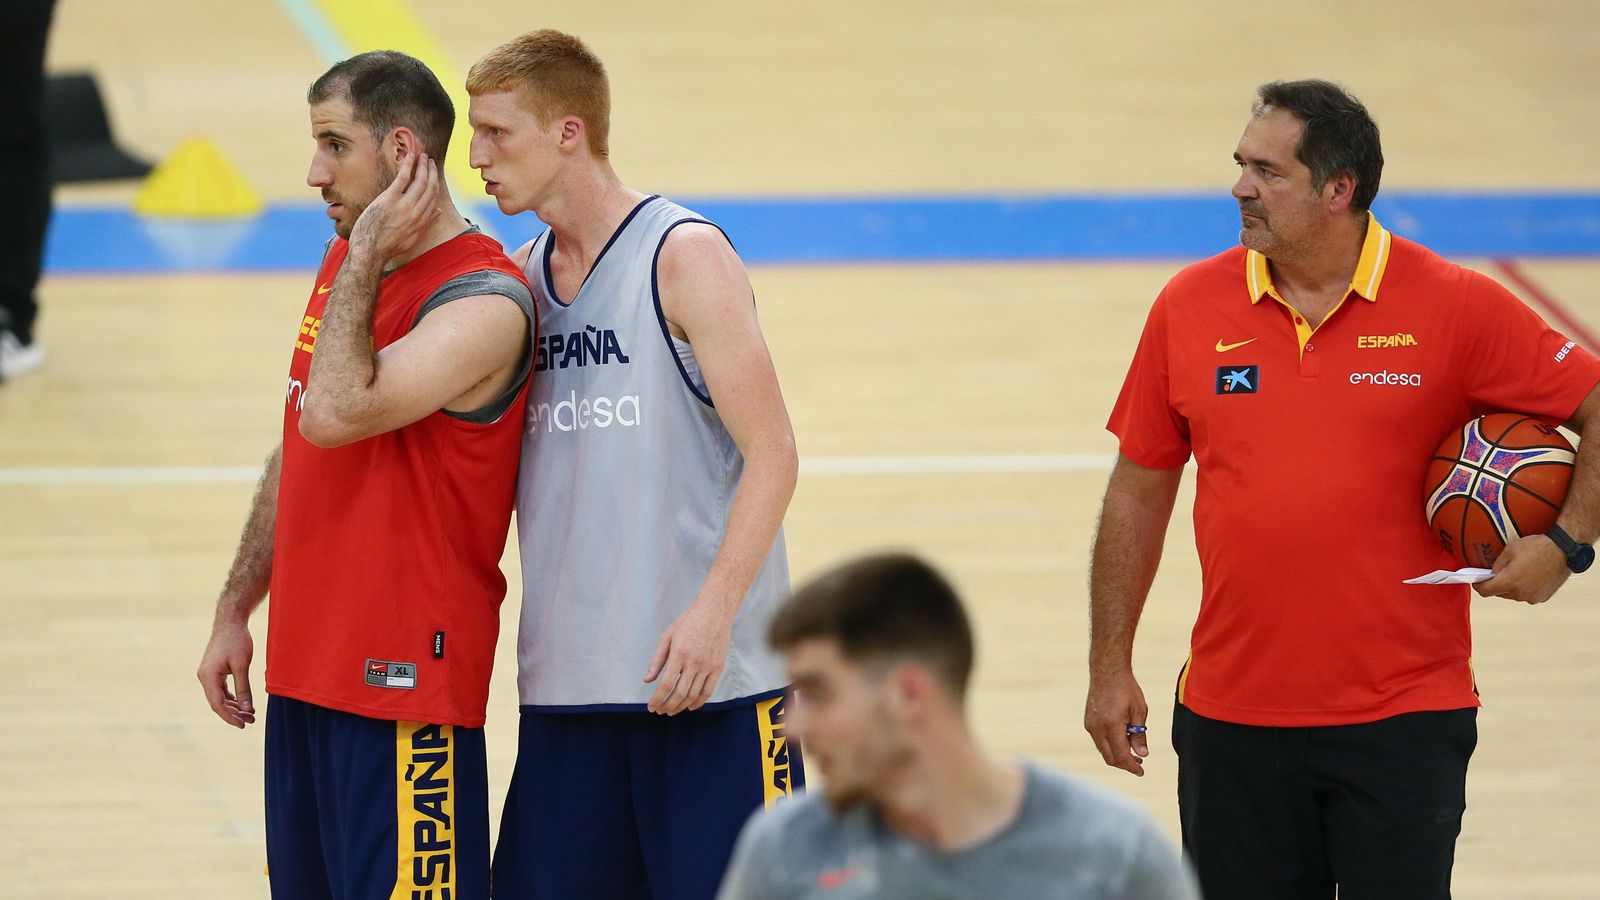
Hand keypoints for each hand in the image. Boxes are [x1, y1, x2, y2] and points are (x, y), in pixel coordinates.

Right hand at [198, 616, 255, 727]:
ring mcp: (208, 674)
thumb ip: (244, 688)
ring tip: (250, 715)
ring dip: (234, 707)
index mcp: (208, 676)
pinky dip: (232, 698)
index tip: (243, 725)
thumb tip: (246, 709)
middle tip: (251, 721)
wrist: (230, 622)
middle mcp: (204, 677)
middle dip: (234, 714)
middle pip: (217, 703)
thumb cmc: (237, 641)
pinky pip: (221, 690)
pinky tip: (243, 704)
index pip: (217, 704)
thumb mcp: (242, 665)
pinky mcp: (214, 672)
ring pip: (220, 697)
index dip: (230, 717)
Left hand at [349, 151, 440, 262]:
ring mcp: (404, 205)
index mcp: (422, 221)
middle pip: (429, 187)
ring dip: (422, 166)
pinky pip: (403, 178)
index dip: (436, 182)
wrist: (370, 250)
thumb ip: (426, 224)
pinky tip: (410, 155)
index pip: (434, 197)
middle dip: (431, 171)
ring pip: (419, 181)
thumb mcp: (412, 239)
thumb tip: (437, 212)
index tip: (434, 172)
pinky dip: (408, 165)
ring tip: (423, 156)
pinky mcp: (390, 199)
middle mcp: (416, 212)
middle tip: (430, 160)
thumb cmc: (388, 247)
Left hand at [643, 599, 735, 714]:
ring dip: (681, 707)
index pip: (666, 684)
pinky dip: (698, 702)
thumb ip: (657, 660)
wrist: (714, 612)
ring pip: (693, 695)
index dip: (657, 699)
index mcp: (679, 654)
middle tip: (660, 711)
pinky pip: (708, 691)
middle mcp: (694, 663)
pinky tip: (689, 707)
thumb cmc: (688, 622)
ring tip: (671, 710)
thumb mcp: (667, 636)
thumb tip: (647, 680)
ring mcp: (708, 666)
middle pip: (679, 693)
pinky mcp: (718, 668)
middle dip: (667, 706)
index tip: (651, 707)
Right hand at [1084, 669, 1149, 775]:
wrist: (1107, 671)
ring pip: (1103, 750)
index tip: (1141, 772)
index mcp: (1111, 726)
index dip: (1132, 767)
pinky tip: (1122, 738)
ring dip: (1117, 754)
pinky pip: (1099, 741)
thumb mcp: (1139, 711)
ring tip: (1133, 750)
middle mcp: (1097, 728)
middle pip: (1110, 758)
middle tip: (1139, 763)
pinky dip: (1110, 745)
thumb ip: (1139, 734)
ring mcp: (1090, 725)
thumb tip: (1142, 754)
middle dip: (1125, 764)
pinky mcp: (1088, 722)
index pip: (1121, 756)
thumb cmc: (1126, 689)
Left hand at [1475, 534, 1569, 603]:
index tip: (1476, 581)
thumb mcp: (1510, 550)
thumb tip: (1491, 573)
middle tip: (1499, 572)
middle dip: (1496, 584)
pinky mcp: (1542, 597)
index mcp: (1510, 581)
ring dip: (1511, 587)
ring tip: (1518, 572)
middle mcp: (1520, 593)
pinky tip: (1530, 576)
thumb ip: (1497, 565)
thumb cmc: (1537, 547)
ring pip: (1513, 595)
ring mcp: (1532, 597)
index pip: (1486, 591)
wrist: (1564, 550)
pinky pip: (1526, 595)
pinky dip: (1524, 588)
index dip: (1478, 586)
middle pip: (1499, 593)